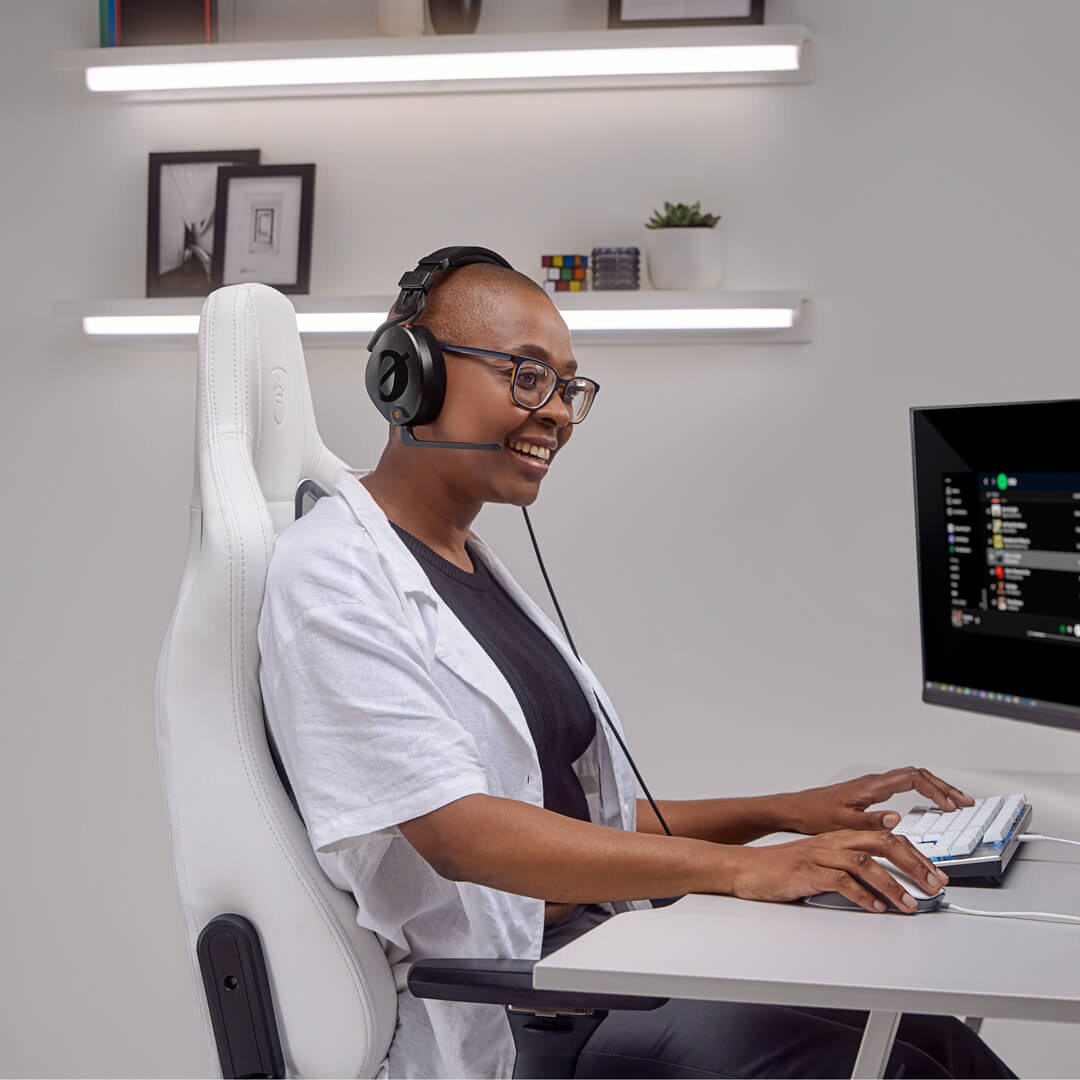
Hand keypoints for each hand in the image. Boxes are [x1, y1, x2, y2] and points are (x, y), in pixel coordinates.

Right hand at [730, 830, 949, 913]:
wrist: (746, 867)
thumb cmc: (784, 868)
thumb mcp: (823, 863)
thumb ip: (852, 869)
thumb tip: (885, 885)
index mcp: (840, 837)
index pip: (886, 838)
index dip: (915, 855)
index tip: (935, 874)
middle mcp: (833, 841)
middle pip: (882, 843)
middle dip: (913, 864)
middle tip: (933, 885)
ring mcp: (820, 855)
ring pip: (865, 862)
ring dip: (892, 884)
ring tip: (909, 904)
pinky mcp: (807, 871)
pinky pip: (840, 881)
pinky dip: (862, 895)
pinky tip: (875, 908)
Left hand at [779, 766, 974, 834]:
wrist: (797, 809)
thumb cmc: (816, 814)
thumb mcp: (844, 823)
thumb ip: (871, 822)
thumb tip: (897, 819)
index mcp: (872, 786)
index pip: (913, 779)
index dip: (936, 791)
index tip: (951, 805)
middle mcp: (875, 782)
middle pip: (918, 775)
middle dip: (943, 787)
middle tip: (964, 801)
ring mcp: (874, 785)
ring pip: (912, 778)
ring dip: (935, 787)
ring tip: (954, 801)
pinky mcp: (871, 792)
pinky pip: (904, 785)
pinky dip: (922, 791)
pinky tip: (928, 802)